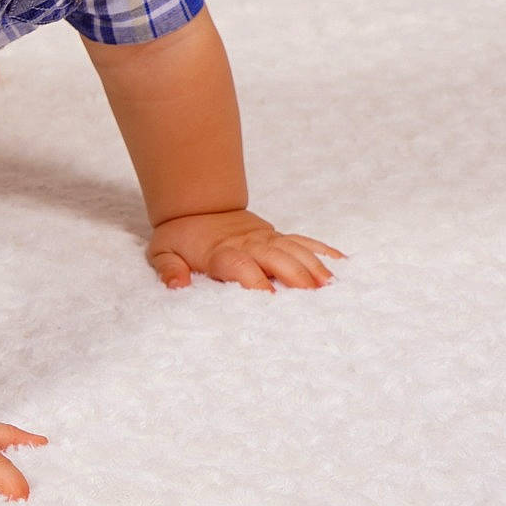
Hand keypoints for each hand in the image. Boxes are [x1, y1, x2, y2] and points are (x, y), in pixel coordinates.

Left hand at [147, 208, 344, 289]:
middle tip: (316, 299)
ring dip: (315, 267)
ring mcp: (266, 239)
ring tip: (334, 287)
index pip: (242, 267)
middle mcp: (249, 245)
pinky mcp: (277, 235)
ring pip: (295, 250)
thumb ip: (168, 268)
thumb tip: (176, 285)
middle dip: (296, 278)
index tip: (272, 301)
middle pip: (278, 259)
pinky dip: (323, 251)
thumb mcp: (163, 251)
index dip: (257, 284)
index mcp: (221, 253)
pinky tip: (342, 265)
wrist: (195, 204)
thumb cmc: (180, 235)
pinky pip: (303, 241)